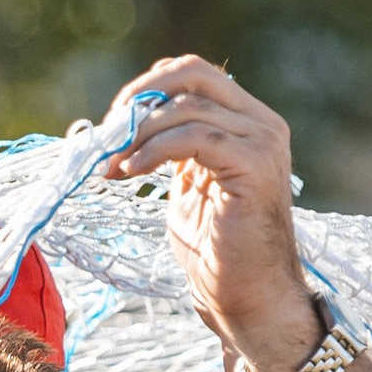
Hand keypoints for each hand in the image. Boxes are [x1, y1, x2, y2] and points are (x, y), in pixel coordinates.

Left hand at [100, 57, 315, 371]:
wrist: (248, 298)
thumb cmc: (215, 251)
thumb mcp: (187, 185)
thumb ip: (169, 146)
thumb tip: (121, 123)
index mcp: (247, 122)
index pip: (193, 74)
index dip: (147, 89)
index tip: (113, 124)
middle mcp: (262, 124)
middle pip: (193, 73)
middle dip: (141, 97)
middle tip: (108, 132)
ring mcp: (263, 142)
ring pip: (187, 107)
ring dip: (138, 135)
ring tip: (113, 167)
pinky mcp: (254, 165)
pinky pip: (195, 136)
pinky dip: (155, 150)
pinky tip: (131, 172)